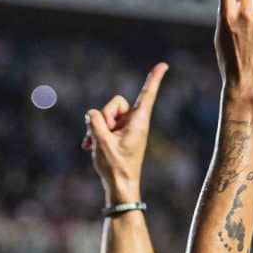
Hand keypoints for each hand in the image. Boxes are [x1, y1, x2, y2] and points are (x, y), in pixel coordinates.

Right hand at [84, 62, 167, 204]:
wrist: (120, 188)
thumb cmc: (116, 168)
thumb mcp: (102, 143)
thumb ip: (95, 123)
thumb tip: (91, 113)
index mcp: (138, 122)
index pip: (147, 95)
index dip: (154, 79)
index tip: (163, 65)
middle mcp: (134, 122)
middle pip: (115, 103)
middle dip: (104, 117)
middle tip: (101, 136)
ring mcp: (125, 128)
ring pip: (106, 115)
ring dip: (96, 128)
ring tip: (94, 145)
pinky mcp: (118, 135)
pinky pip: (103, 124)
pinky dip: (96, 134)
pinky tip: (89, 146)